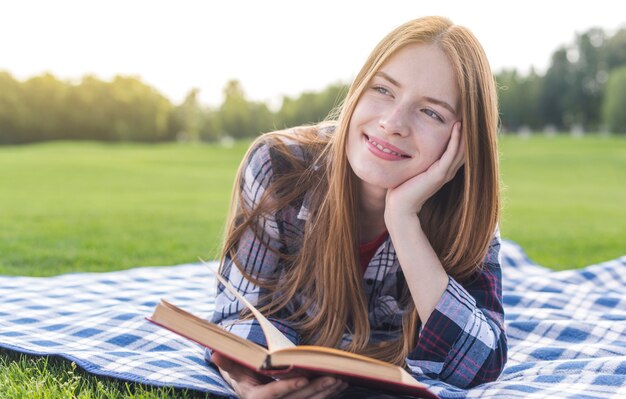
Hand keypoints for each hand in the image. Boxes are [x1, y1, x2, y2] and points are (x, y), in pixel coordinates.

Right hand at [212, 352, 347, 398]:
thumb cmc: (243, 376)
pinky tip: (340, 387)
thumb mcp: (234, 369)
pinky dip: (327, 396)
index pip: (272, 394)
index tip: (303, 379)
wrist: (250, 392)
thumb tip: (214, 352)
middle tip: (333, 377)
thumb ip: (228, 362)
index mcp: (254, 398)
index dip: (287, 387)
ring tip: (341, 380)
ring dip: (326, 393)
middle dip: (316, 389)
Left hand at [385, 121, 464, 223]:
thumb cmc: (402, 188)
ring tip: (467, 115)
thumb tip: (409, 144)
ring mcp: (445, 173)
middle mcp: (448, 171)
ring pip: (461, 149)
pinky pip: (451, 154)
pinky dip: (455, 139)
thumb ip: (417, 158)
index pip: (457, 148)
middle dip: (467, 130)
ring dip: (464, 132)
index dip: (462, 133)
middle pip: (463, 147)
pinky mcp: (440, 174)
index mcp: (443, 169)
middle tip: (471, 111)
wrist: (400, 206)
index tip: (463, 115)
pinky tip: (457, 126)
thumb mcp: (412, 168)